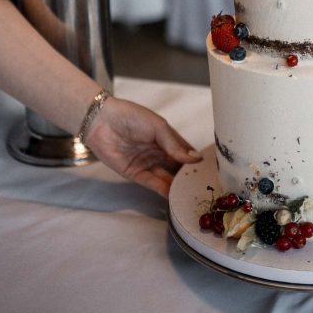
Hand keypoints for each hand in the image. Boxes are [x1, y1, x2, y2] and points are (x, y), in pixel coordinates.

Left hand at [85, 97, 200, 197]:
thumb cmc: (132, 117)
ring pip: (167, 178)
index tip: (211, 171)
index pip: (186, 152)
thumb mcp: (158, 127)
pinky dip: (163, 190)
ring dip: (178, 185)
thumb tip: (195, 158)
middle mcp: (160, 153)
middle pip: (178, 168)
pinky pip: (153, 184)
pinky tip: (174, 195)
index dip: (197, 160)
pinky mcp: (135, 174)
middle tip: (204, 186)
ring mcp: (148, 164)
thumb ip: (175, 145)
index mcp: (167, 138)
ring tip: (192, 194)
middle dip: (189, 176)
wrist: (102, 122)